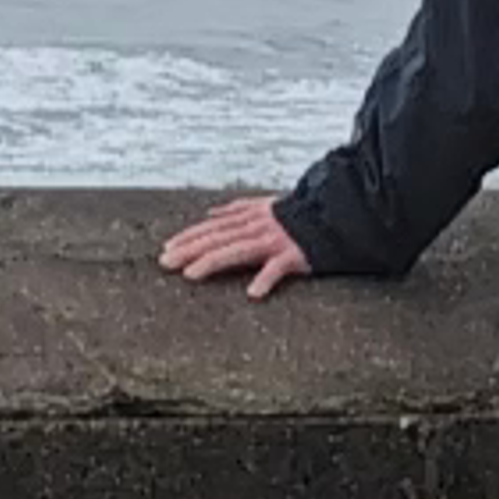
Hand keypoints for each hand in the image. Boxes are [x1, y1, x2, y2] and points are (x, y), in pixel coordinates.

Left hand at [162, 194, 312, 297]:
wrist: (333, 214)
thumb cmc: (297, 216)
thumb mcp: (264, 205)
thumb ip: (237, 209)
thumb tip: (212, 213)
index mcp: (248, 217)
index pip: (211, 228)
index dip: (188, 237)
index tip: (166, 249)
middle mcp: (257, 227)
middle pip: (217, 239)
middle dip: (189, 250)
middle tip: (165, 263)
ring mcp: (274, 240)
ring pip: (238, 250)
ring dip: (213, 262)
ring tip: (192, 275)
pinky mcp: (293, 255)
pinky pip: (277, 268)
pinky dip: (265, 279)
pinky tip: (253, 293)